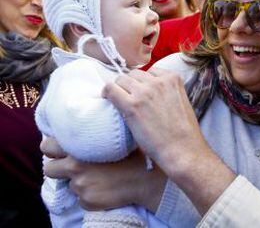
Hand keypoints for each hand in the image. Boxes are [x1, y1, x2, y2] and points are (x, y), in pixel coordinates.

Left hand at [41, 138, 165, 211]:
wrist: (146, 178)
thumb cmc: (133, 153)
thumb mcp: (114, 136)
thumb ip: (93, 132)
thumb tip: (80, 124)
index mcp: (79, 147)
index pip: (48, 146)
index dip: (52, 147)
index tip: (60, 148)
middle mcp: (75, 167)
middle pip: (49, 169)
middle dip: (58, 167)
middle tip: (71, 164)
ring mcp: (80, 186)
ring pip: (69, 184)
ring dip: (78, 180)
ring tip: (96, 175)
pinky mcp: (87, 201)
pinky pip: (81, 198)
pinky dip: (89, 194)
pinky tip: (104, 186)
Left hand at [102, 67, 235, 214]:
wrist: (182, 150)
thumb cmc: (182, 133)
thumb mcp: (181, 102)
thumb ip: (167, 92)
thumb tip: (149, 92)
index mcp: (173, 78)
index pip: (150, 71)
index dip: (143, 83)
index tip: (140, 93)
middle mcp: (159, 81)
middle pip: (134, 74)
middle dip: (130, 85)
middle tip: (128, 99)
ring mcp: (145, 92)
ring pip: (121, 79)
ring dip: (119, 89)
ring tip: (118, 101)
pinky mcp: (132, 105)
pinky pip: (111, 89)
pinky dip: (106, 93)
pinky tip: (107, 99)